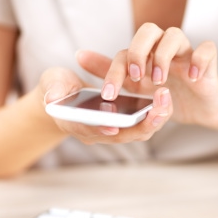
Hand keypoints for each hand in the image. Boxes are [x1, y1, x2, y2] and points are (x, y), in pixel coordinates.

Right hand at [38, 66, 171, 144]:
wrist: (64, 94)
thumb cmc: (58, 86)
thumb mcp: (52, 81)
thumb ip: (53, 88)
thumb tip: (52, 98)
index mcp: (75, 124)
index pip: (89, 130)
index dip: (101, 129)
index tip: (114, 125)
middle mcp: (95, 133)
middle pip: (120, 136)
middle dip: (140, 125)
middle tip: (157, 111)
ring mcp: (111, 130)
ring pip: (135, 133)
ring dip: (153, 120)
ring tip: (166, 101)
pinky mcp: (124, 124)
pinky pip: (142, 124)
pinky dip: (155, 114)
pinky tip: (166, 99)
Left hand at [77, 23, 217, 128]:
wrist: (199, 107)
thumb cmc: (166, 94)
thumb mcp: (135, 87)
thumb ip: (110, 71)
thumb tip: (80, 55)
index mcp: (146, 54)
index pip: (125, 51)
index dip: (114, 70)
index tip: (109, 94)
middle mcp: (164, 48)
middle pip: (149, 30)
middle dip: (138, 52)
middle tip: (137, 77)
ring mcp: (186, 53)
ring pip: (175, 34)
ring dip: (163, 56)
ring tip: (160, 81)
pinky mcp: (207, 61)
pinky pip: (207, 49)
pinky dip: (199, 60)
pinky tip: (192, 77)